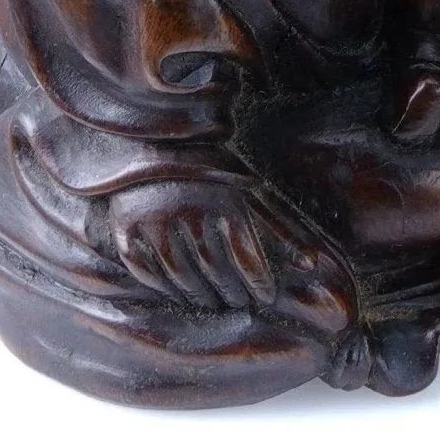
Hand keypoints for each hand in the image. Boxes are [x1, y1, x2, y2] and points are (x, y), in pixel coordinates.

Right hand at [108, 181, 319, 316]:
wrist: (159, 138)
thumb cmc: (214, 169)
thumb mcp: (250, 190)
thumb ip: (281, 226)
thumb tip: (313, 264)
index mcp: (224, 198)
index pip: (247, 258)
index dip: (259, 283)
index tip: (266, 297)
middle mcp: (190, 210)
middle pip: (216, 272)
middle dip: (232, 292)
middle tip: (239, 302)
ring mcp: (155, 220)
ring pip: (182, 277)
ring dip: (200, 295)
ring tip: (213, 300)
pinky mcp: (127, 228)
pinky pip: (145, 271)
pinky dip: (162, 285)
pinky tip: (177, 290)